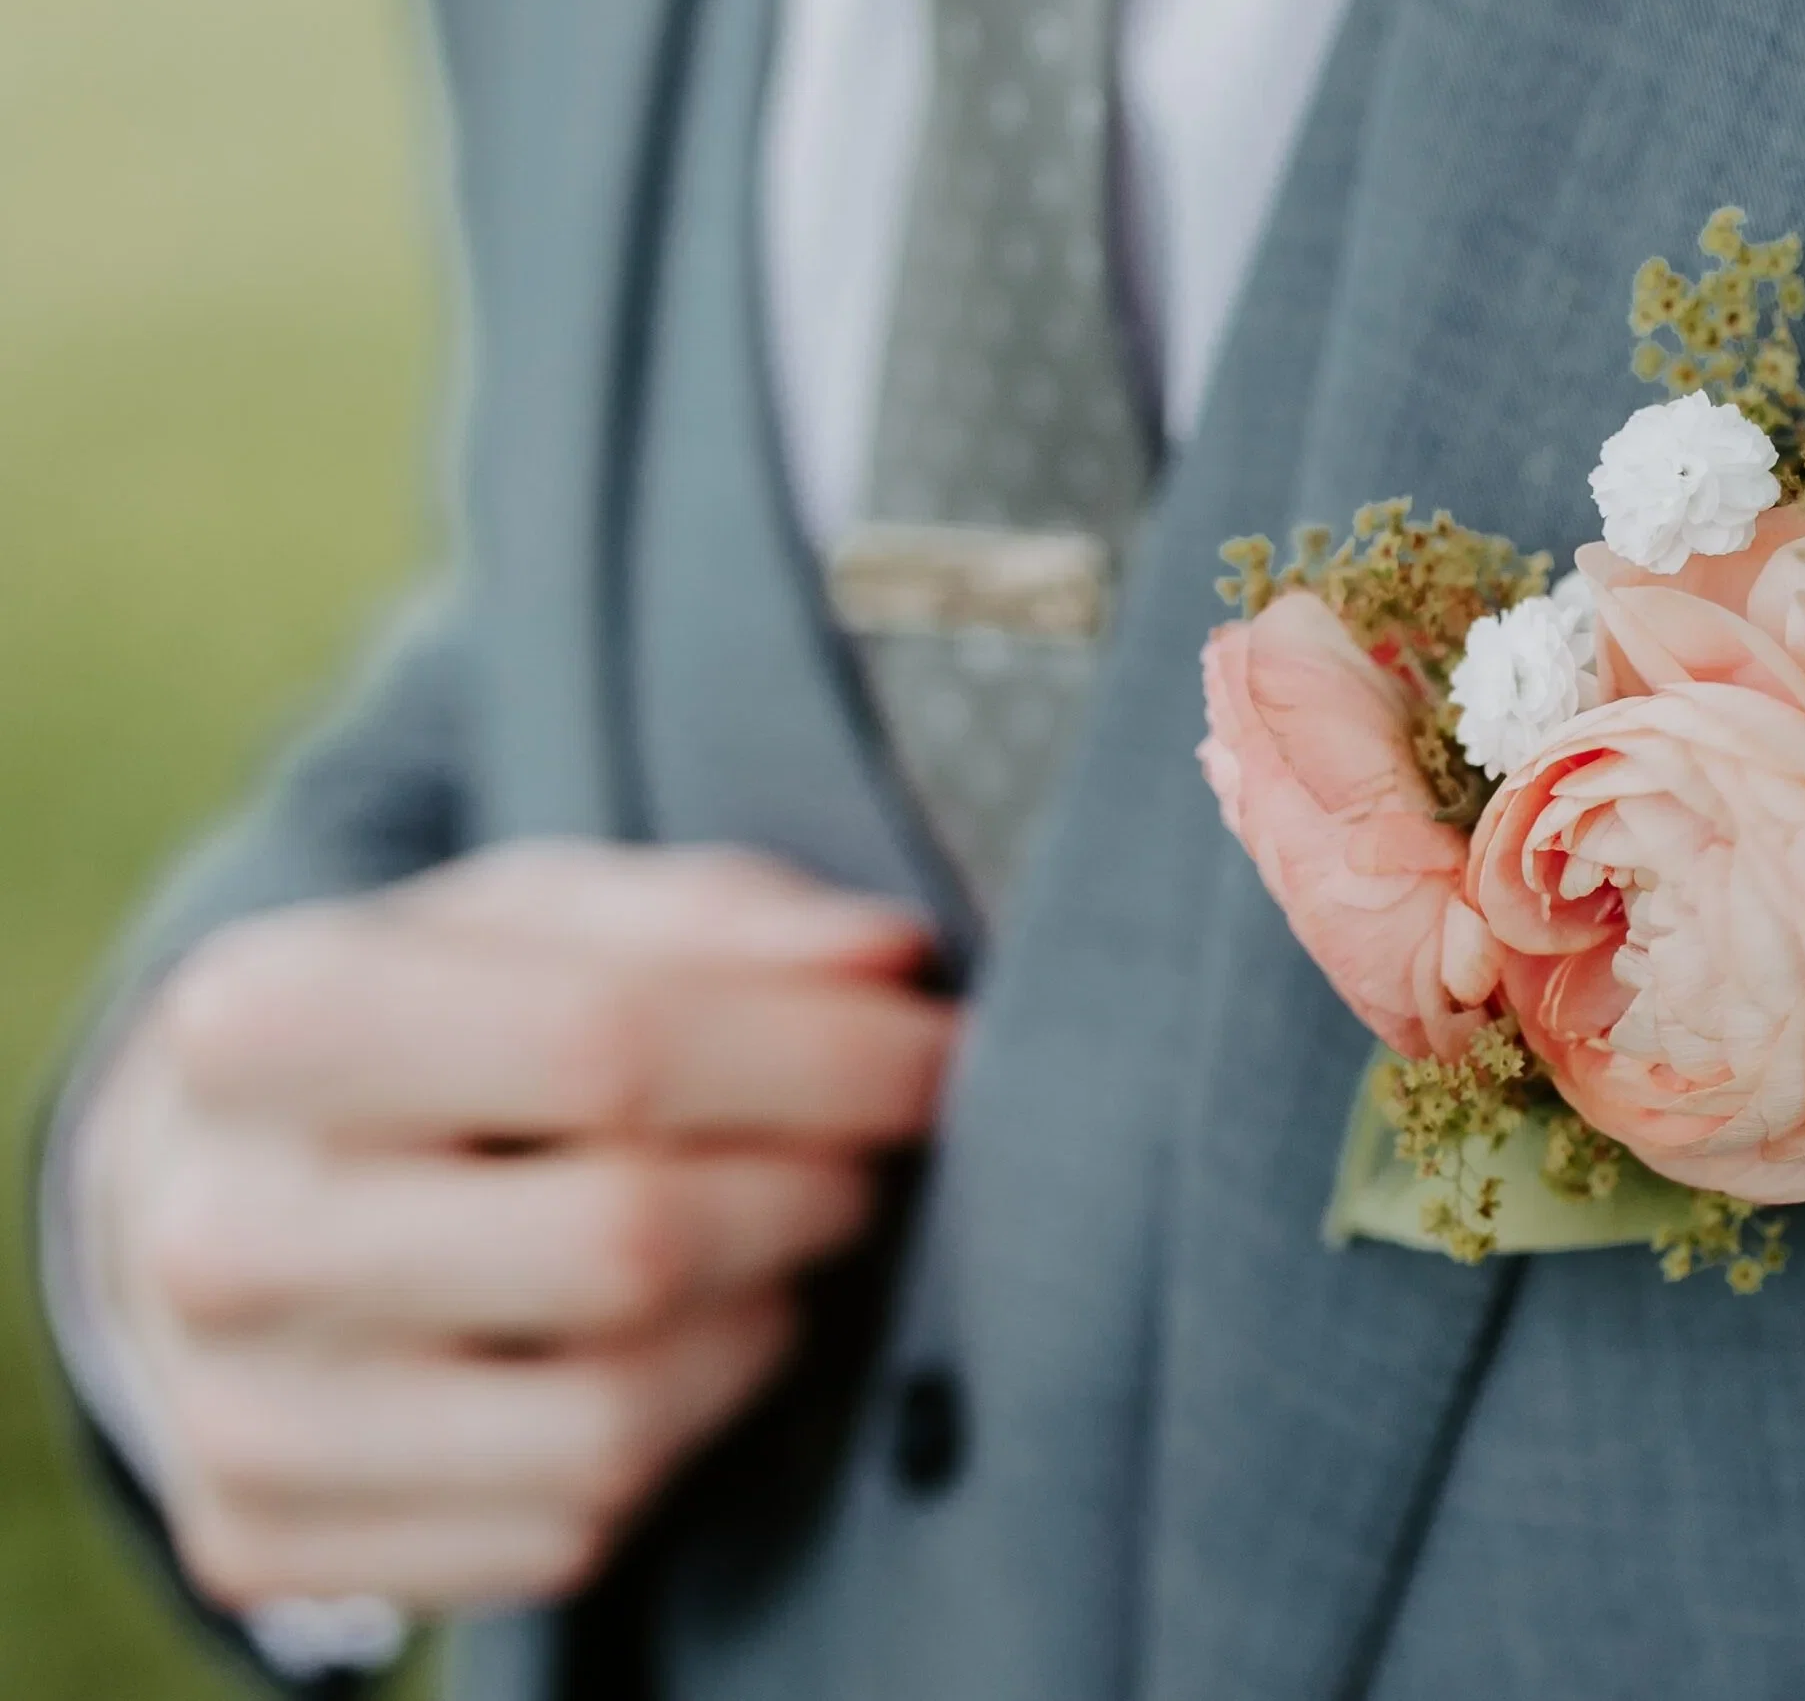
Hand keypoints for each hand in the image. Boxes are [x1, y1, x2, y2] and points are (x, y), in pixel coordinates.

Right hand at [75, 842, 954, 1611]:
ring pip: (616, 1413)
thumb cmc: (428, 1028)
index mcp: (259, 1022)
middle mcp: (217, 1233)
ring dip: (758, 1321)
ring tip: (769, 1244)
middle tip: (860, 1157)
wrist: (209, 1196)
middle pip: (628, 1241)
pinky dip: (676, 1434)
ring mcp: (237, 1414)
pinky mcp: (274, 1545)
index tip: (935, 1050)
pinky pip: (573, 1525)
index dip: (821, 1054)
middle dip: (805, 1190)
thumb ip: (714, 920)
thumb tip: (885, 958)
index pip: (609, 1047)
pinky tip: (670, 1348)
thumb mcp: (540, 919)